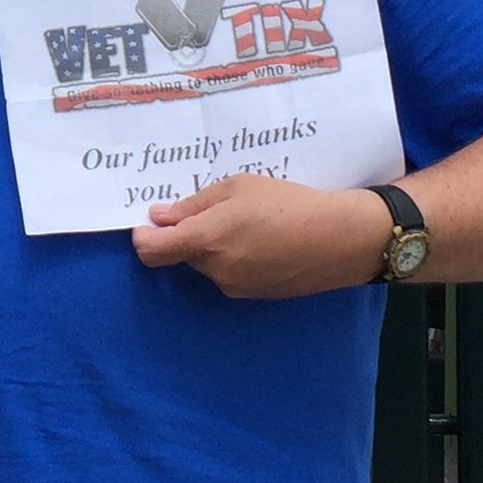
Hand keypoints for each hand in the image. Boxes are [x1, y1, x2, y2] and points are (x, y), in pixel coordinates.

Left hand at [132, 175, 385, 297]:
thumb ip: (193, 204)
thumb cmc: (288, 204)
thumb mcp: (237, 188)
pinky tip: (262, 239)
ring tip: (248, 221)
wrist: (340, 239)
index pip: (152, 252)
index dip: (142, 238)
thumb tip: (159, 217)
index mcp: (206, 241)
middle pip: (182, 254)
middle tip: (215, 208)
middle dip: (188, 234)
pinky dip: (234, 257)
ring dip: (213, 245)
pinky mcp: (253, 294)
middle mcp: (215, 270)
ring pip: (207, 263)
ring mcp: (235, 287)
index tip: (147, 223)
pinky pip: (229, 273)